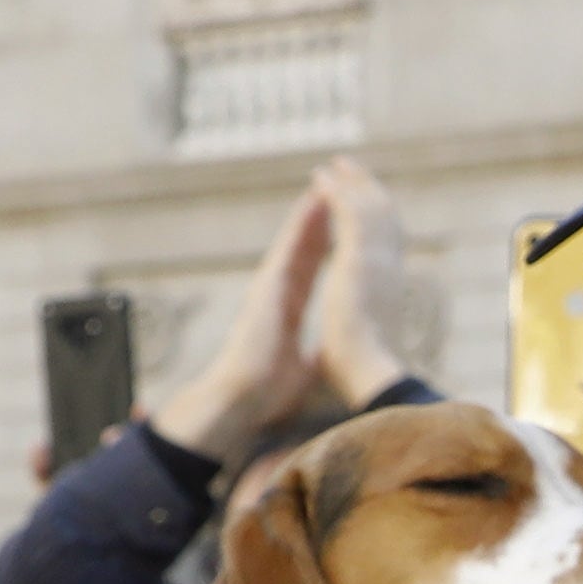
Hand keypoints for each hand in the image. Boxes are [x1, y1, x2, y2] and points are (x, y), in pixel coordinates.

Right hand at [148, 176, 335, 464]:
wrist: (243, 398)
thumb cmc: (267, 391)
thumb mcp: (303, 369)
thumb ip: (315, 355)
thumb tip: (330, 359)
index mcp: (286, 311)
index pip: (311, 271)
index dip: (324, 248)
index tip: (339, 228)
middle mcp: (277, 293)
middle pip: (305, 249)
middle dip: (320, 222)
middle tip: (336, 193)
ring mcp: (270, 286)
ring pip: (296, 240)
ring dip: (312, 213)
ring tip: (328, 184)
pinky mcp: (268, 285)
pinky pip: (288, 246)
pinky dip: (301, 223)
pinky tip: (314, 201)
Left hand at [308, 157, 410, 407]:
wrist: (367, 370)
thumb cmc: (363, 370)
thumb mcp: (363, 342)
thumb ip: (360, 332)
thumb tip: (358, 345)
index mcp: (387, 288)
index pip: (384, 244)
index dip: (374, 222)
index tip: (362, 206)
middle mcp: (388, 267)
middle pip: (382, 216)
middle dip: (366, 190)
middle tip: (350, 169)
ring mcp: (376, 259)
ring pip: (368, 207)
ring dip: (351, 183)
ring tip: (334, 164)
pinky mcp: (359, 256)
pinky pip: (349, 212)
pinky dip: (338, 192)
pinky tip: (322, 178)